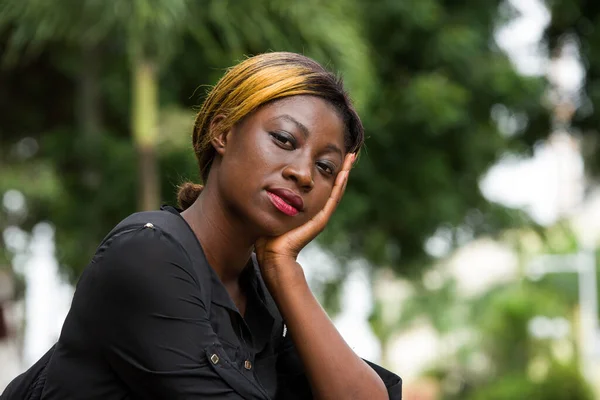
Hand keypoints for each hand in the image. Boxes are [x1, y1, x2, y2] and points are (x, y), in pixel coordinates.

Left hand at [255, 153, 355, 283]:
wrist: (273, 255)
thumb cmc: (269, 235)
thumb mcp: (274, 210)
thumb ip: (275, 199)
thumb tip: (267, 185)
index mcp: (308, 208)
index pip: (322, 185)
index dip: (328, 170)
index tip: (333, 154)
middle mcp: (318, 211)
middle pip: (333, 185)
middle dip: (341, 168)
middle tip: (349, 152)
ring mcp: (321, 215)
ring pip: (337, 190)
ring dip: (345, 173)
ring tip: (351, 158)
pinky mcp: (320, 219)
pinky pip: (332, 198)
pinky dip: (339, 185)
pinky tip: (344, 173)